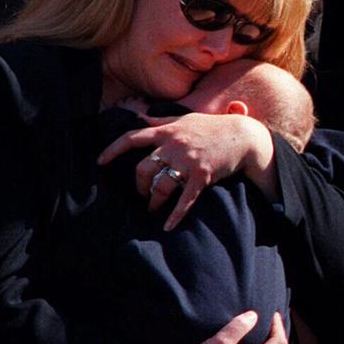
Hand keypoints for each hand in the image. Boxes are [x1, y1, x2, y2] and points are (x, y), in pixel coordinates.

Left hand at [98, 112, 276, 229]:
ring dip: (154, 201)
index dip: (113, 150)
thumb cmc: (213, 127)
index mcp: (167, 131)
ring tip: (152, 208)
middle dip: (139, 184)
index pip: (132, 138)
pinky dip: (175, 215)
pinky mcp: (202, 176)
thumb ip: (161, 121)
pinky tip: (167, 226)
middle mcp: (174, 146)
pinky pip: (185, 199)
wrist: (243, 136)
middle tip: (142, 193)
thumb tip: (138, 117)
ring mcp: (188, 162)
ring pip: (161, 185)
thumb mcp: (186, 119)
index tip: (100, 162)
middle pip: (144, 168)